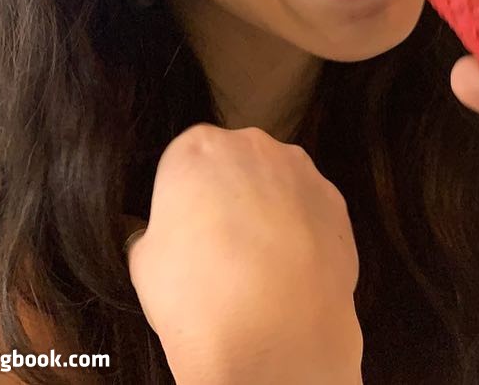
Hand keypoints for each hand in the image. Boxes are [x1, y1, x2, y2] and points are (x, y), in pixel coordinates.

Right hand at [123, 123, 362, 384]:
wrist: (271, 333)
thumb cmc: (195, 293)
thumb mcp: (143, 262)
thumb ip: (152, 233)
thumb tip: (155, 235)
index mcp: (196, 147)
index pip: (186, 159)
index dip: (186, 196)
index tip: (188, 229)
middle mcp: (251, 144)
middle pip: (235, 162)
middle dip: (230, 194)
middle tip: (222, 245)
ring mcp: (299, 169)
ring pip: (277, 181)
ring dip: (269, 208)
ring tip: (261, 263)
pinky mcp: (334, 198)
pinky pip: (310, 207)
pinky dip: (302, 229)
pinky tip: (290, 269)